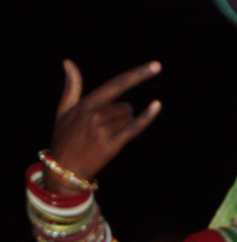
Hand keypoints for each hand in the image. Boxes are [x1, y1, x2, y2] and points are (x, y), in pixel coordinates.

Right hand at [44, 59, 161, 192]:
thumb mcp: (64, 110)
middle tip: (101, 132)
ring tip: (103, 139)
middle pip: (126, 107)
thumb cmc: (65, 138)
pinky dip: (147, 117)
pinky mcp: (112, 144)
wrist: (64, 169)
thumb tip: (68, 61)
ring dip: (122, 127)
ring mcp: (103, 129)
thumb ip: (71, 87)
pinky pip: (135, 127)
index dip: (138, 74)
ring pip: (129, 119)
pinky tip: (157, 105)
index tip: (156, 66)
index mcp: (87, 103)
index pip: (118, 83)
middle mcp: (95, 114)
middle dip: (120, 117)